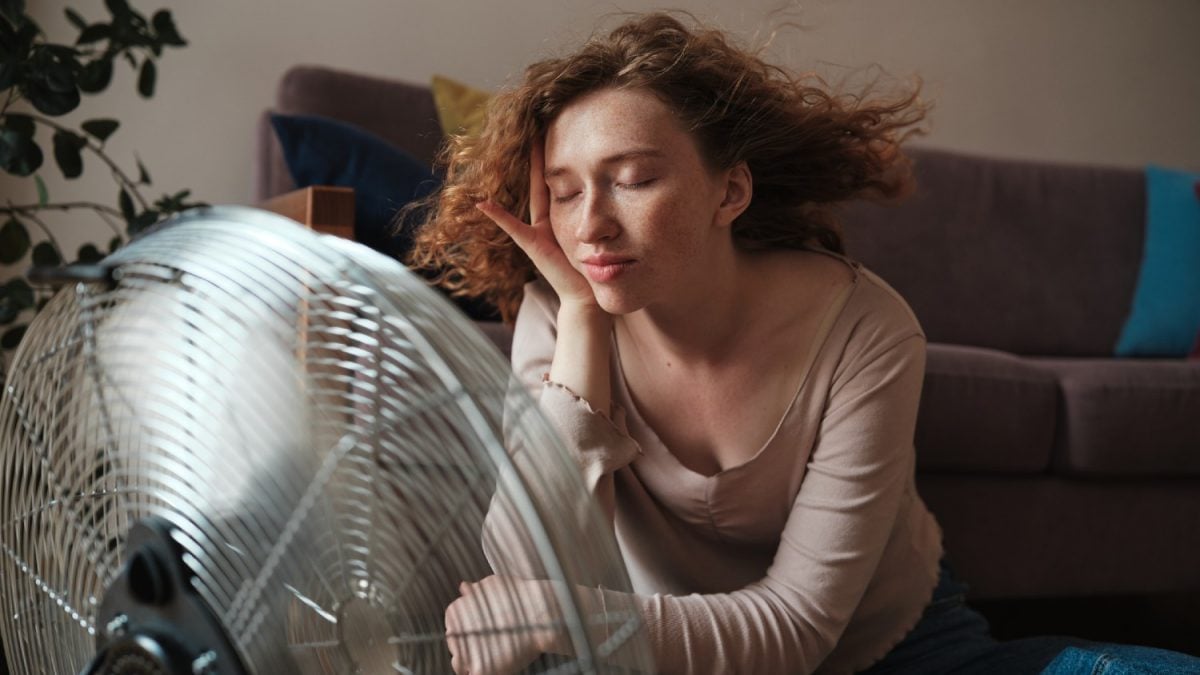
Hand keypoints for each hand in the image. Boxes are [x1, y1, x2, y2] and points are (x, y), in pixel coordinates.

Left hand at [444, 575, 560, 674]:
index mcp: (454, 613)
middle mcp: (455, 633)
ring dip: (473, 661)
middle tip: (491, 644)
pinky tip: (494, 667)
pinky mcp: (480, 670)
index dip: (469, 633)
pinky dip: (483, 672)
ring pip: (461, 665)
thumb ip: (474, 590)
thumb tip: (464, 588)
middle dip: (470, 646)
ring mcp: (466, 653)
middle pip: (456, 647)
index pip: (454, 629)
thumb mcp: (492, 584)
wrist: (540, 613)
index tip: (482, 633)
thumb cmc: (520, 596)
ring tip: (492, 657)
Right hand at [475, 139, 596, 310]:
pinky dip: (498, 216)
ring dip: (522, 173)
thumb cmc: (591, 267)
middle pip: (541, 180)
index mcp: (561, 215)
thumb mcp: (595, 237)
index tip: (554, 131)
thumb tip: (621, 191)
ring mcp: (537, 231)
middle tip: (533, 124)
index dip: (555, 157)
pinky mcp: (532, 246)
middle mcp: (546, 220)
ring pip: (531, 195)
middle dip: (536, 154)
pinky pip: (513, 227)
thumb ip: (599, 218)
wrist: (585, 294)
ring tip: (509, 148)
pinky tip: (483, 202)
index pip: (557, 179)